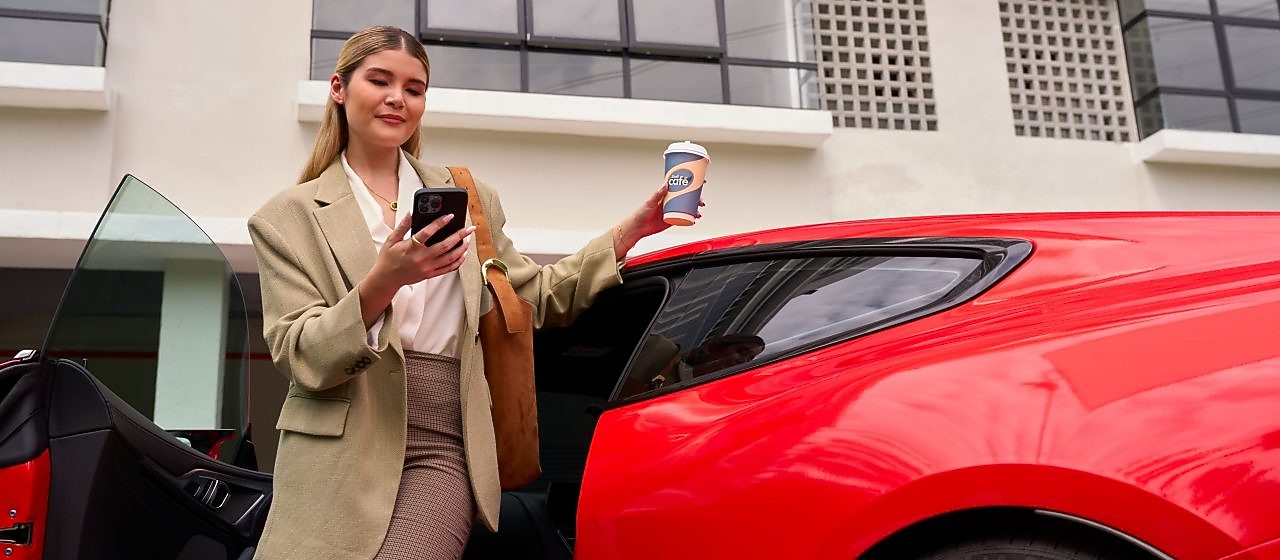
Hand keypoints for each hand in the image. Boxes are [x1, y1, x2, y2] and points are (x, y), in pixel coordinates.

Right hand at [358, 213, 475, 327]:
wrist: (387, 279)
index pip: (427, 233)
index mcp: (411, 248)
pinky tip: (463, 253)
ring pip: (450, 258)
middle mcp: (421, 258)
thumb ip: (403, 226)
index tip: (450, 216)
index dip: (439, 223)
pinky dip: (458, 261)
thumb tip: (412, 212)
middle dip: (459, 235)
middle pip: (445, 246)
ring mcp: (427, 268)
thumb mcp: (391, 239)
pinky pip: (449, 269)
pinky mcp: (430, 275)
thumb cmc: (388, 258)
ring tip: (468, 239)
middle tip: (469, 228)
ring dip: (462, 248)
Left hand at [613, 183, 704, 258]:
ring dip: (695, 208)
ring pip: (687, 207)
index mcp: (665, 194)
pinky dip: (691, 218)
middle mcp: (670, 201)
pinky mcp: (672, 220)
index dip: (690, 182)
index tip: (699, 180)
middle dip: (696, 196)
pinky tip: (695, 218)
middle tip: (701, 199)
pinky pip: (684, 218)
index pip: (680, 185)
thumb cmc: (640, 213)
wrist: (637, 228)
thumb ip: (657, 194)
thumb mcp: (649, 202)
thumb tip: (665, 184)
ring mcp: (672, 210)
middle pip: (687, 196)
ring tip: (699, 210)